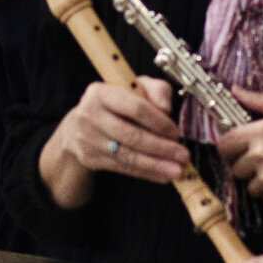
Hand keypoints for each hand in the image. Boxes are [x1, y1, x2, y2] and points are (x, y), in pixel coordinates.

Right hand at [52, 76, 188, 185]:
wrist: (79, 125)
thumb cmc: (114, 104)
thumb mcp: (134, 88)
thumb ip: (156, 90)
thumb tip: (166, 108)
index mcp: (101, 93)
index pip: (135, 108)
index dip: (159, 122)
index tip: (175, 133)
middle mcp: (90, 115)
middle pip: (131, 135)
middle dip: (161, 147)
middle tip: (182, 155)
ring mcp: (88, 139)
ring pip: (128, 155)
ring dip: (156, 165)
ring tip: (177, 170)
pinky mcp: (90, 158)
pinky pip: (123, 168)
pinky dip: (145, 173)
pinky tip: (162, 175)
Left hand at [217, 87, 262, 207]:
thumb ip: (259, 100)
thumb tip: (236, 90)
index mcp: (260, 134)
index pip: (224, 145)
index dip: (228, 148)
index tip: (235, 151)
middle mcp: (261, 157)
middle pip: (235, 168)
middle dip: (247, 166)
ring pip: (250, 186)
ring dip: (260, 181)